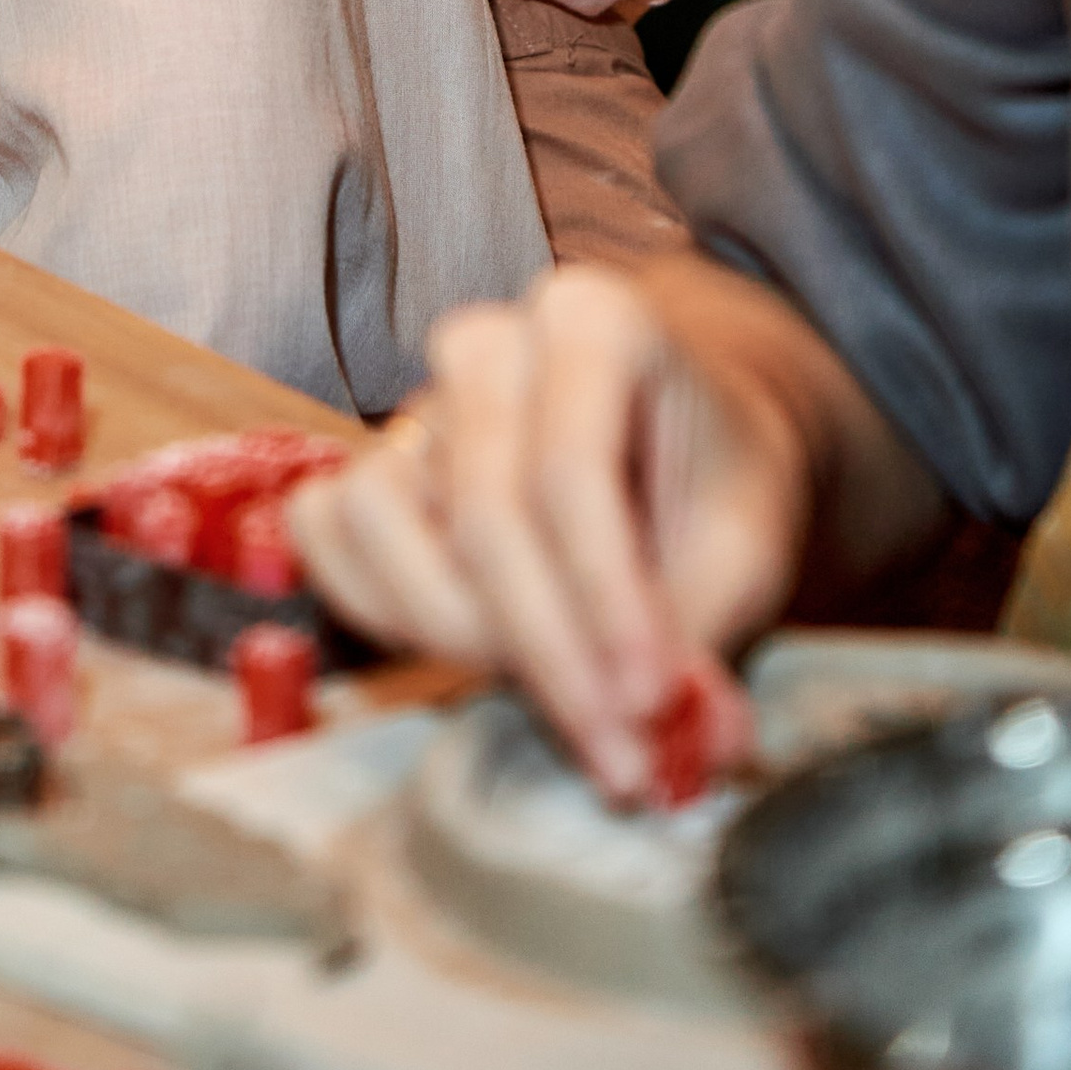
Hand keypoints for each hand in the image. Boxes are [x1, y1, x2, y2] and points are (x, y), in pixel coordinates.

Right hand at [288, 258, 831, 801]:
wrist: (676, 452)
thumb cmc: (709, 484)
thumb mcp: (745, 548)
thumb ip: (706, 629)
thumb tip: (690, 738)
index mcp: (592, 320)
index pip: (571, 467)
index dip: (605, 599)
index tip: (649, 703)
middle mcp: (489, 344)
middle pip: (483, 510)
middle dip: (547, 650)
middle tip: (618, 749)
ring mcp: (417, 400)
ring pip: (382, 517)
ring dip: (456, 634)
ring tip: (553, 694)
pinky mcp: (373, 463)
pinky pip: (325, 531)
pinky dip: (375, 606)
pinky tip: (466, 655)